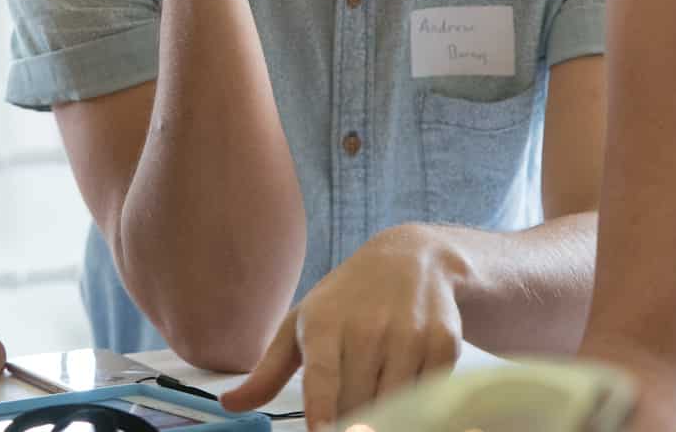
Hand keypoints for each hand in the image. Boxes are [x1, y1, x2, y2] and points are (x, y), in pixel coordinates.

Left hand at [219, 225, 463, 429]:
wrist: (412, 259)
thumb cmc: (347, 299)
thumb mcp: (302, 323)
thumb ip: (268, 371)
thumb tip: (230, 405)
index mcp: (326, 323)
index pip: (323, 379)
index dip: (324, 413)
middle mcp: (369, 327)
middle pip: (359, 403)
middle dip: (351, 422)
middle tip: (346, 419)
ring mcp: (411, 335)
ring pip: (395, 403)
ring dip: (384, 415)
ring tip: (372, 401)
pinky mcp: (445, 344)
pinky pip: (429, 394)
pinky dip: (417, 403)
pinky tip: (404, 385)